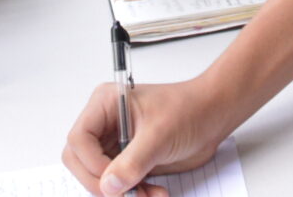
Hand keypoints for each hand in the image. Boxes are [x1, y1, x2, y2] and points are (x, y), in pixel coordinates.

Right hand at [65, 75, 240, 196]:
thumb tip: (108, 185)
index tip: (113, 177)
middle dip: (102, 183)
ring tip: (147, 195)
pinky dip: (132, 194)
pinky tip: (153, 193)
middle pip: (80, 161)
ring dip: (119, 192)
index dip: (91, 163)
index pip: (79, 139)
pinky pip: (118, 184)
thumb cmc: (189, 109)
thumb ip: (133, 161)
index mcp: (106, 104)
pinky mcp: (128, 160)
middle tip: (124, 194)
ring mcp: (116, 144)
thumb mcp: (159, 135)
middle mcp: (106, 124)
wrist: (213, 117)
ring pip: (99, 177)